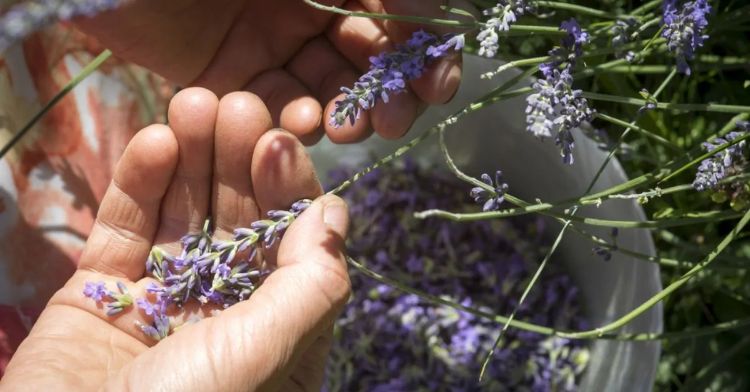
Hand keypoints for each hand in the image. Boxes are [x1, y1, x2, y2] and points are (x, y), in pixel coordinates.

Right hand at [0, 88, 350, 390]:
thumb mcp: (266, 351)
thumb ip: (310, 284)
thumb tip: (335, 214)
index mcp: (274, 333)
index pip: (291, 246)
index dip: (288, 190)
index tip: (280, 141)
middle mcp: (222, 313)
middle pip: (237, 222)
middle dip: (239, 162)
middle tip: (239, 104)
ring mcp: (160, 300)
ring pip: (181, 215)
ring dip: (192, 157)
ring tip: (197, 102)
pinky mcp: (100, 294)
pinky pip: (124, 229)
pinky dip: (140, 183)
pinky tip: (158, 140)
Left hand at [74, 0, 463, 143]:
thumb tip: (428, 13)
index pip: (397, 14)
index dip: (422, 51)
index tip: (435, 84)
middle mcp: (309, 4)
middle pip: (367, 59)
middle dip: (387, 91)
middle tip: (392, 120)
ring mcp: (267, 41)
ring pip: (324, 88)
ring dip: (343, 111)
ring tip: (347, 127)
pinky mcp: (226, 77)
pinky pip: (271, 107)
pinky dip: (291, 122)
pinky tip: (302, 127)